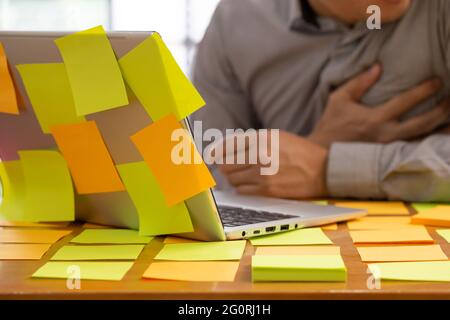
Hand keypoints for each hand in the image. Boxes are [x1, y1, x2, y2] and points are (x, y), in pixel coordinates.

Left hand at [218, 131, 327, 198]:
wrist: (323, 169)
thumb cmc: (297, 152)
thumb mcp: (275, 136)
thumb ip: (250, 141)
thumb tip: (220, 150)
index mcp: (262, 137)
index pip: (226, 146)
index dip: (215, 154)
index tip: (210, 158)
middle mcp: (261, 153)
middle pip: (226, 164)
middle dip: (226, 168)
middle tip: (228, 170)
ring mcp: (263, 172)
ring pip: (233, 179)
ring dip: (235, 180)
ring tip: (245, 177)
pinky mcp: (268, 189)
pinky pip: (242, 191)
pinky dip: (243, 189)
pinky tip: (251, 185)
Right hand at [308, 64, 448, 146]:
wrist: (323, 154)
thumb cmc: (331, 124)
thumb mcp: (339, 99)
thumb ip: (358, 83)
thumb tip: (378, 67)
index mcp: (375, 119)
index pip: (405, 102)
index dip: (424, 90)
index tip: (438, 81)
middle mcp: (386, 135)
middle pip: (422, 123)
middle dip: (441, 111)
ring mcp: (388, 148)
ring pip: (422, 139)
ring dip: (440, 129)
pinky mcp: (387, 156)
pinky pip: (414, 149)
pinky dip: (428, 142)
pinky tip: (438, 136)